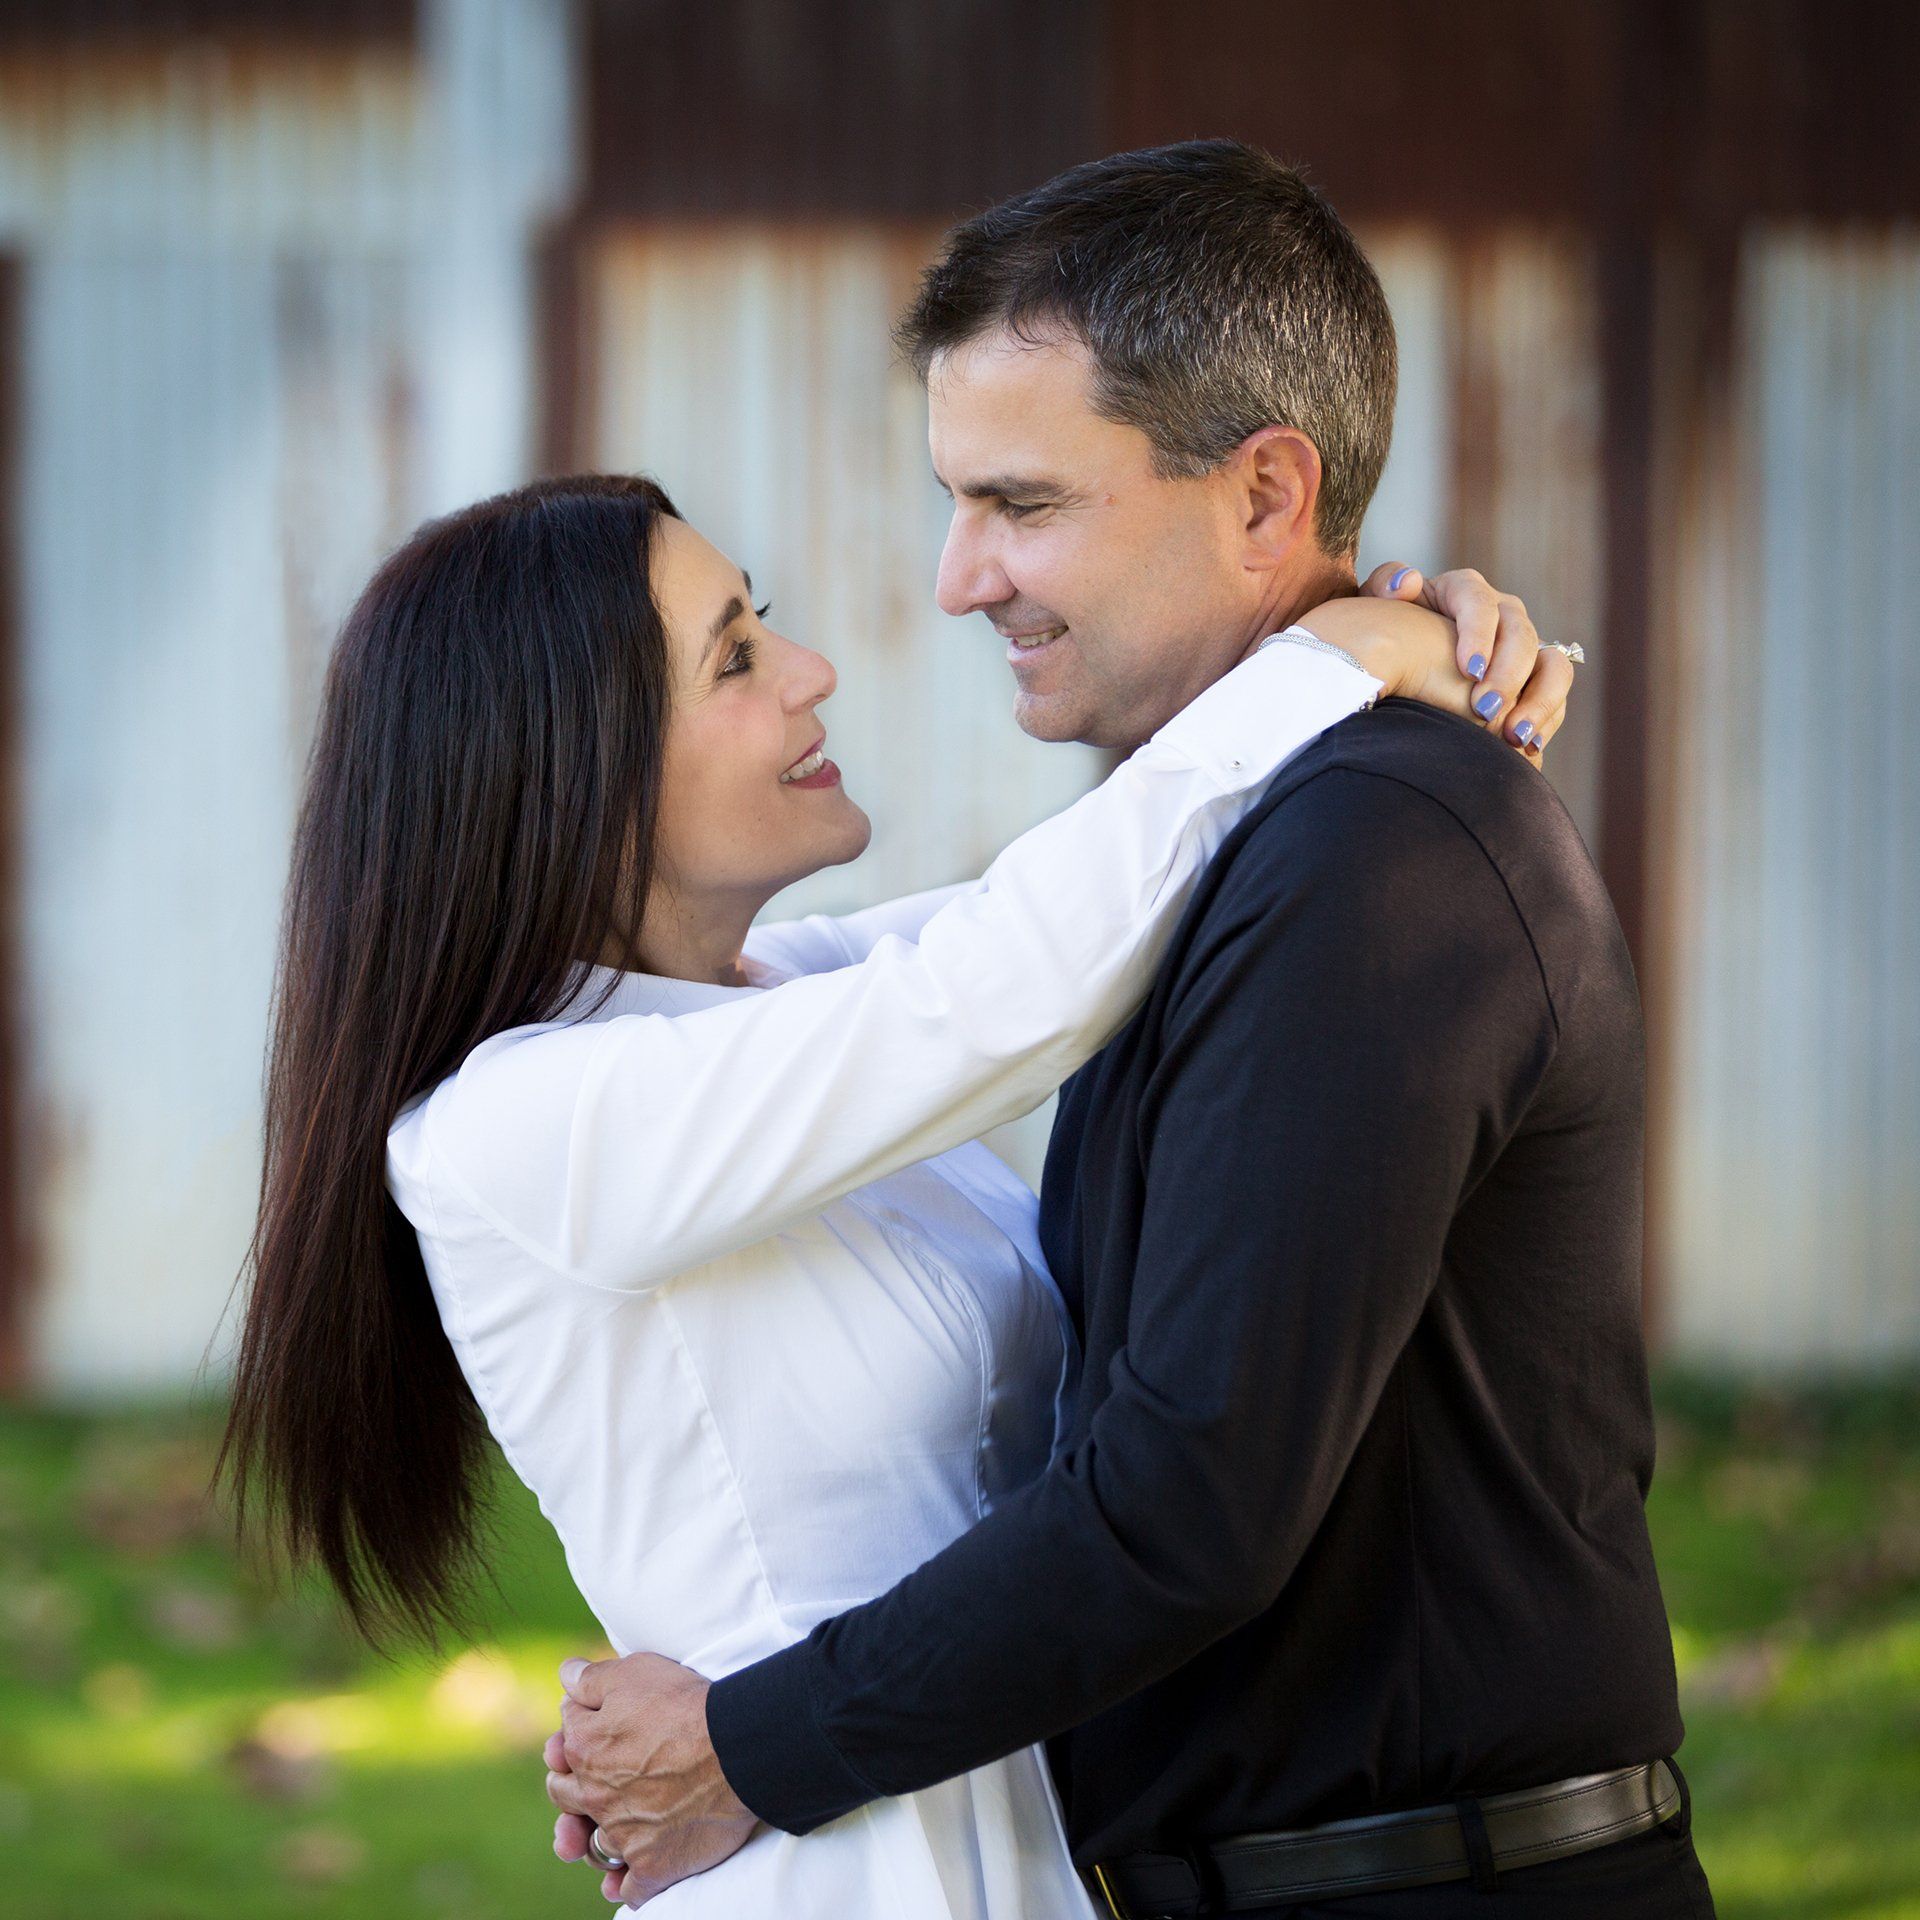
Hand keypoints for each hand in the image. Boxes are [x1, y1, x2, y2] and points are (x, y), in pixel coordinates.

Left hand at [546, 1652, 757, 1907]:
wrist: (734, 1748)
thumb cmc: (685, 1704)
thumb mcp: (634, 1672)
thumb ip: (591, 1678)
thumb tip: (565, 1676)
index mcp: (585, 1749)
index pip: (562, 1744)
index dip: (573, 1736)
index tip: (592, 1731)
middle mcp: (595, 1796)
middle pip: (565, 1797)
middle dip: (571, 1788)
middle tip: (590, 1782)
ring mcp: (623, 1836)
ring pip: (592, 1846)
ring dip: (593, 1839)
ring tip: (604, 1831)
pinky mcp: (653, 1866)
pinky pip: (628, 1887)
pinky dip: (624, 1884)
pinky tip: (624, 1878)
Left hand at [1304, 563, 1573, 760]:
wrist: (1396, 660)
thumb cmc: (1382, 633)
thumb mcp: (1374, 606)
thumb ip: (1384, 586)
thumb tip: (1409, 582)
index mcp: (1464, 591)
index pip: (1481, 603)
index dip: (1480, 635)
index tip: (1468, 671)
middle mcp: (1502, 614)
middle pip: (1521, 635)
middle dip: (1508, 675)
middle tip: (1485, 712)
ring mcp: (1521, 647)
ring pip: (1552, 664)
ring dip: (1540, 700)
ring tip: (1514, 736)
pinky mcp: (1532, 679)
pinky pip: (1552, 696)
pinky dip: (1545, 719)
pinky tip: (1528, 749)